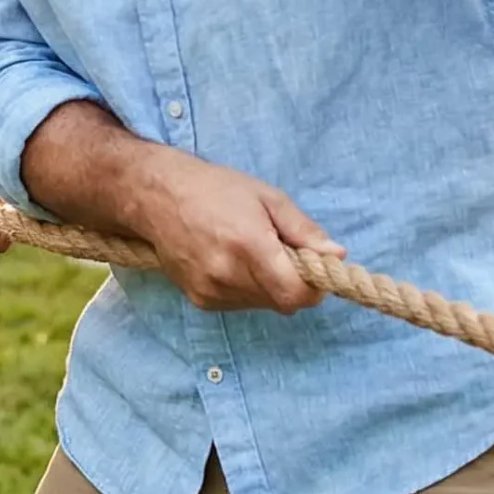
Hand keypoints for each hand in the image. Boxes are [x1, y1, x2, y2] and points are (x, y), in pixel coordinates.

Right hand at [132, 151, 342, 312]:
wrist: (157, 196)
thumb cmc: (216, 189)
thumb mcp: (268, 197)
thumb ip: (304, 230)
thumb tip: (337, 256)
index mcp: (249, 245)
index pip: (296, 294)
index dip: (313, 287)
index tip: (313, 268)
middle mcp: (228, 274)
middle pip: (282, 302)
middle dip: (292, 283)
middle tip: (281, 253)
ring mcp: (211, 290)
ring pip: (262, 304)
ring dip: (268, 286)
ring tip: (251, 253)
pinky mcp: (199, 299)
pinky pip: (239, 304)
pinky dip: (246, 289)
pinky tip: (231, 262)